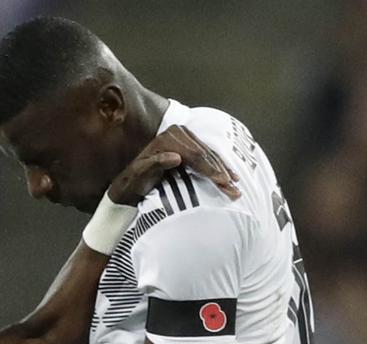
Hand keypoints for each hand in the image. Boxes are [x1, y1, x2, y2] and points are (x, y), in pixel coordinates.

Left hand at [108, 125, 240, 204]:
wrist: (130, 183)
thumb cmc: (133, 182)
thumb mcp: (139, 174)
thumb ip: (155, 164)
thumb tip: (175, 157)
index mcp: (167, 139)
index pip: (195, 155)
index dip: (209, 169)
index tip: (222, 182)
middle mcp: (177, 134)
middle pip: (204, 154)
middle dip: (220, 172)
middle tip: (233, 187)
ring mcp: (184, 138)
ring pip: (209, 155)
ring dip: (223, 170)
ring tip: (236, 184)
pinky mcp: (188, 145)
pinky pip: (207, 156)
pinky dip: (218, 166)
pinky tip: (229, 175)